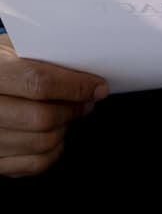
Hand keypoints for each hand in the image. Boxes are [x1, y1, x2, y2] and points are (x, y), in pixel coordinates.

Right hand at [0, 34, 108, 176]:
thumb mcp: (11, 51)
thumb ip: (44, 59)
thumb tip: (88, 77)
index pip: (39, 83)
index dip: (76, 86)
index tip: (97, 87)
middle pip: (43, 117)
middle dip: (72, 110)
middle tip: (84, 103)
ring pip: (44, 142)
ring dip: (63, 130)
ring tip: (63, 115)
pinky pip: (37, 163)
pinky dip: (53, 150)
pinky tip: (51, 134)